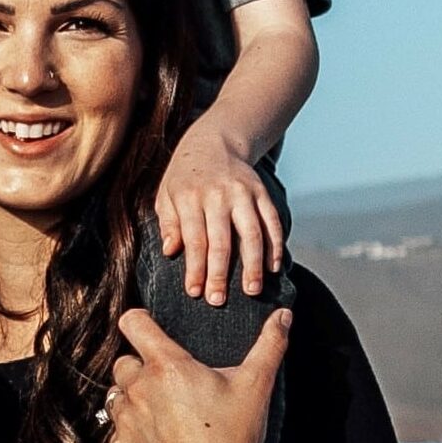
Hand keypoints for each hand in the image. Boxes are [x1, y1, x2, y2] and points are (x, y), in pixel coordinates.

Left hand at [104, 307, 287, 442]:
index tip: (147, 326)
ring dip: (133, 400)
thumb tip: (283, 316)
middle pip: (124, 363)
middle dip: (140, 368)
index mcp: (166, 366)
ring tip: (164, 414)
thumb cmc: (234, 437)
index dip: (139, 320)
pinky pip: (117, 433)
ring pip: (116, 398)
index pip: (133, 323)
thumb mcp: (256, 386)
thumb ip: (269, 345)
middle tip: (169, 384)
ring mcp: (126, 421)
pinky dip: (132, 434)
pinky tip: (158, 442)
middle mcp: (138, 389)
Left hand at [156, 123, 283, 303]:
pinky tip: (272, 267)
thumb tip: (171, 251)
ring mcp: (243, 194)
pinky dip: (275, 246)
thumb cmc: (184, 178)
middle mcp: (218, 196)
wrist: (215, 142)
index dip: (195, 268)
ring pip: (252, 233)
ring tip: (252, 290)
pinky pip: (272, 222)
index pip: (194, 239)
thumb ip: (169, 223)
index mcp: (190, 198)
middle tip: (218, 300)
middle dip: (219, 273)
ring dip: (253, 264)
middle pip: (221, 240)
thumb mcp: (167, 195)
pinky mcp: (262, 193)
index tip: (195, 293)